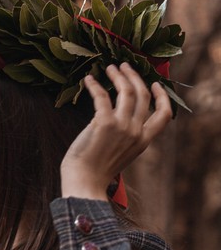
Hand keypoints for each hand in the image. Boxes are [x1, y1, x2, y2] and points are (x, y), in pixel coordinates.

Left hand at [61, 63, 172, 199]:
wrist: (84, 183)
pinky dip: (94, 86)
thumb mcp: (121, 155)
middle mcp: (136, 132)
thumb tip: (118, 122)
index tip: (156, 83)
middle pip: (143, 96)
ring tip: (110, 68)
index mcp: (144, 140)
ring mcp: (122, 126)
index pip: (164, 114)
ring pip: (127, 92)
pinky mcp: (103, 123)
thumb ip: (126, 139)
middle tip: (123, 66)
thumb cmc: (96, 171)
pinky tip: (88, 79)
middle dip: (134, 77)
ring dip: (118, 76)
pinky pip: (102, 96)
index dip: (162, 96)